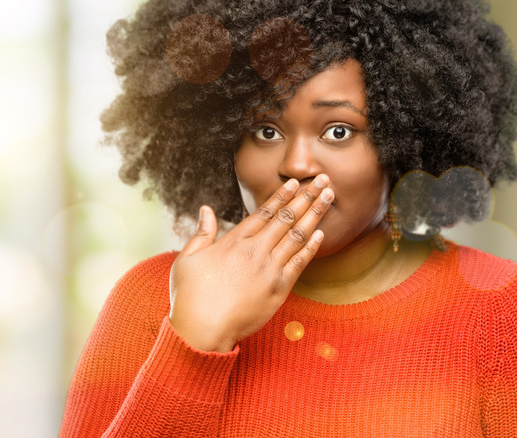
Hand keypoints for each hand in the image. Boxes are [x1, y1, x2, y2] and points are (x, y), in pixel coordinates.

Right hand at [168, 174, 333, 351]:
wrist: (203, 329)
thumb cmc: (190, 296)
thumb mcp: (187, 259)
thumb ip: (202, 232)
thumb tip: (206, 209)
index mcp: (233, 241)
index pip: (264, 212)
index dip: (282, 195)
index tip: (296, 182)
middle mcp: (255, 251)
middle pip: (287, 217)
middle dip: (307, 196)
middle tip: (323, 179)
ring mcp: (269, 269)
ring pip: (298, 235)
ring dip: (315, 214)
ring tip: (329, 197)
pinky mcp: (278, 289)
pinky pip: (300, 263)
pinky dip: (311, 247)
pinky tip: (321, 233)